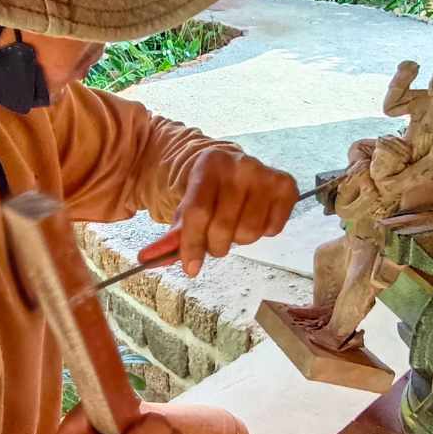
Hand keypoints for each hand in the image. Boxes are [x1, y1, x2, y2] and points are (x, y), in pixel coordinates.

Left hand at [140, 149, 297, 276]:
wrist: (229, 166)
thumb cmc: (204, 192)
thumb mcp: (184, 207)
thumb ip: (170, 235)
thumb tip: (147, 260)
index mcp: (208, 165)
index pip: (198, 213)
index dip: (192, 244)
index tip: (190, 268)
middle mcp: (239, 165)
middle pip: (223, 227)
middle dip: (215, 245)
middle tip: (214, 242)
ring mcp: (264, 174)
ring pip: (249, 232)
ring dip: (238, 240)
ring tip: (233, 226)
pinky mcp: (286, 185)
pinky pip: (273, 229)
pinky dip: (263, 232)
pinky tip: (254, 217)